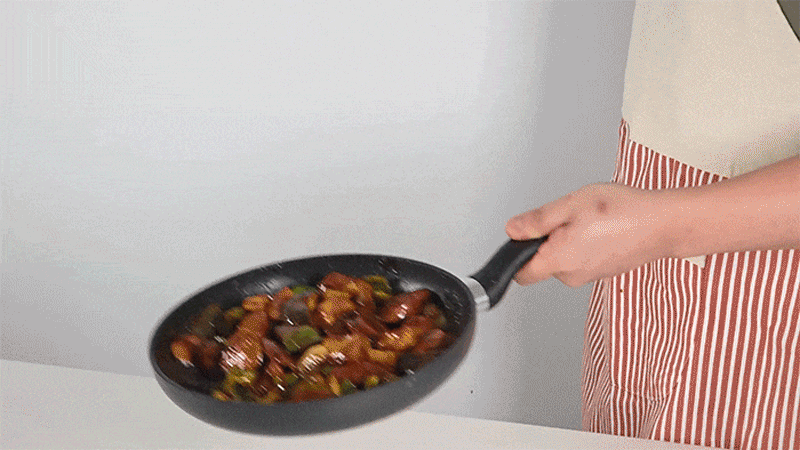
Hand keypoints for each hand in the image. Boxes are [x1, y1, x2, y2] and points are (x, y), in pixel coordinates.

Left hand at [505, 183, 675, 286]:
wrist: (663, 224)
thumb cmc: (622, 212)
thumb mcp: (569, 205)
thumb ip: (537, 221)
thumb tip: (513, 230)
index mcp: (559, 261)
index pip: (521, 274)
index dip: (517, 255)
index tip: (525, 236)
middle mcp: (572, 275)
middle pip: (543, 263)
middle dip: (548, 240)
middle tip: (568, 216)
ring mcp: (590, 276)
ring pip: (564, 259)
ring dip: (568, 240)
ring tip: (590, 219)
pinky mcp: (603, 271)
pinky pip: (582, 259)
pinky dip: (585, 244)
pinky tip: (601, 227)